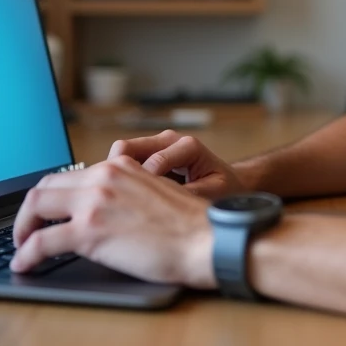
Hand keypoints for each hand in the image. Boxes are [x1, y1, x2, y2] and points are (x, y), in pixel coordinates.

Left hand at [10, 155, 215, 287]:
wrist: (204, 240)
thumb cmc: (187, 224)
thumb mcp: (153, 190)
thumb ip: (125, 190)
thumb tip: (102, 207)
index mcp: (118, 166)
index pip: (68, 174)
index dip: (50, 196)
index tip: (44, 213)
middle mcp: (102, 177)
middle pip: (44, 187)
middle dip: (28, 211)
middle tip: (26, 230)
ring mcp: (94, 203)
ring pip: (35, 208)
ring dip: (21, 229)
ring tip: (21, 246)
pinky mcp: (89, 232)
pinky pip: (41, 242)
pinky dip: (26, 254)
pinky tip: (24, 264)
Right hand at [108, 129, 247, 199]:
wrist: (229, 181)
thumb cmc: (224, 188)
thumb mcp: (213, 193)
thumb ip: (190, 195)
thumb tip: (164, 205)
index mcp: (188, 146)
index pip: (154, 161)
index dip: (142, 185)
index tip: (136, 206)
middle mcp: (169, 140)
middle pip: (127, 148)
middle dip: (117, 174)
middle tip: (116, 201)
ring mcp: (156, 144)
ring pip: (120, 153)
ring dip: (115, 174)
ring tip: (117, 200)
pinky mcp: (148, 153)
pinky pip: (124, 161)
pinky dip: (119, 176)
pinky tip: (122, 197)